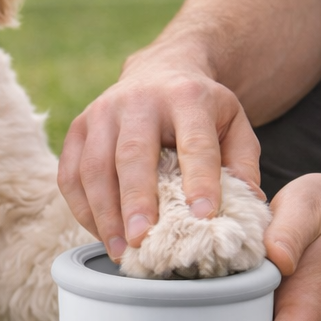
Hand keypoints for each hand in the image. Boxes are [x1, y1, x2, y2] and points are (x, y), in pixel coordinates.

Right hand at [58, 49, 262, 260]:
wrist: (160, 71)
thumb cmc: (200, 111)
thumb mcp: (233, 125)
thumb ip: (243, 164)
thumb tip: (250, 207)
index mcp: (187, 97)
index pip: (195, 142)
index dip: (199, 179)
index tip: (203, 216)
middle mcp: (139, 100)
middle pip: (133, 153)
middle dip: (136, 200)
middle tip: (142, 239)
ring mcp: (101, 112)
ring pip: (94, 166)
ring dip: (104, 213)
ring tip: (120, 249)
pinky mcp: (78, 128)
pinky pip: (71, 174)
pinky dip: (83, 209)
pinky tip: (101, 234)